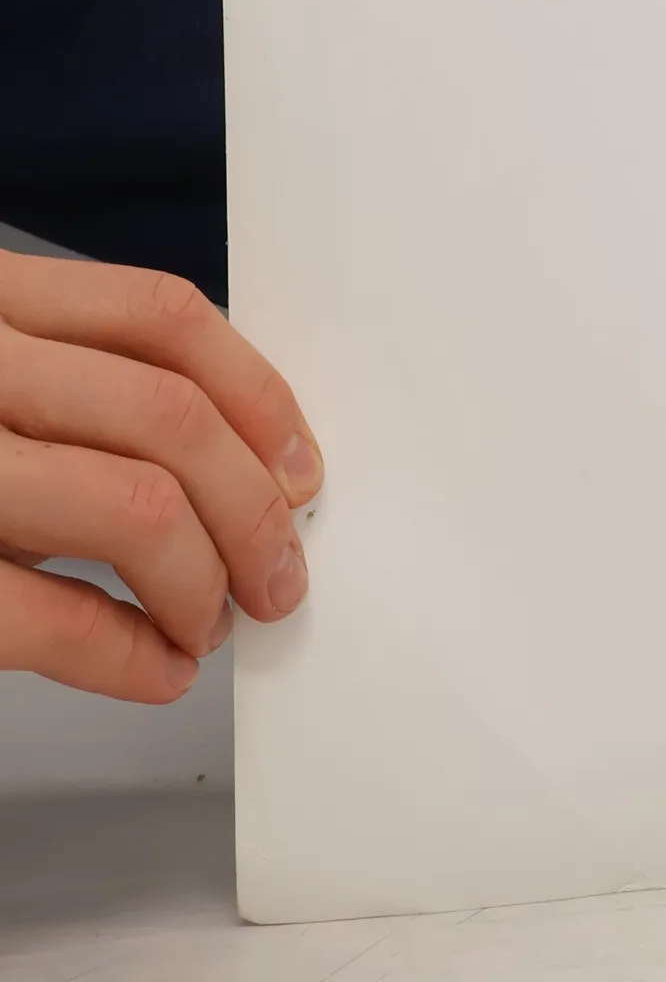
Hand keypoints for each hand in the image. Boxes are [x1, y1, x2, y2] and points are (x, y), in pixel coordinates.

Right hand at [0, 253, 322, 701]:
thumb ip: (55, 372)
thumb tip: (217, 449)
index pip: (165, 318)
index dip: (259, 394)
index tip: (300, 463)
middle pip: (171, 418)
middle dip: (253, 508)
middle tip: (278, 571)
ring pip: (134, 506)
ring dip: (205, 579)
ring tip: (214, 621)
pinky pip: (44, 614)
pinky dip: (125, 653)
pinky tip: (155, 669)